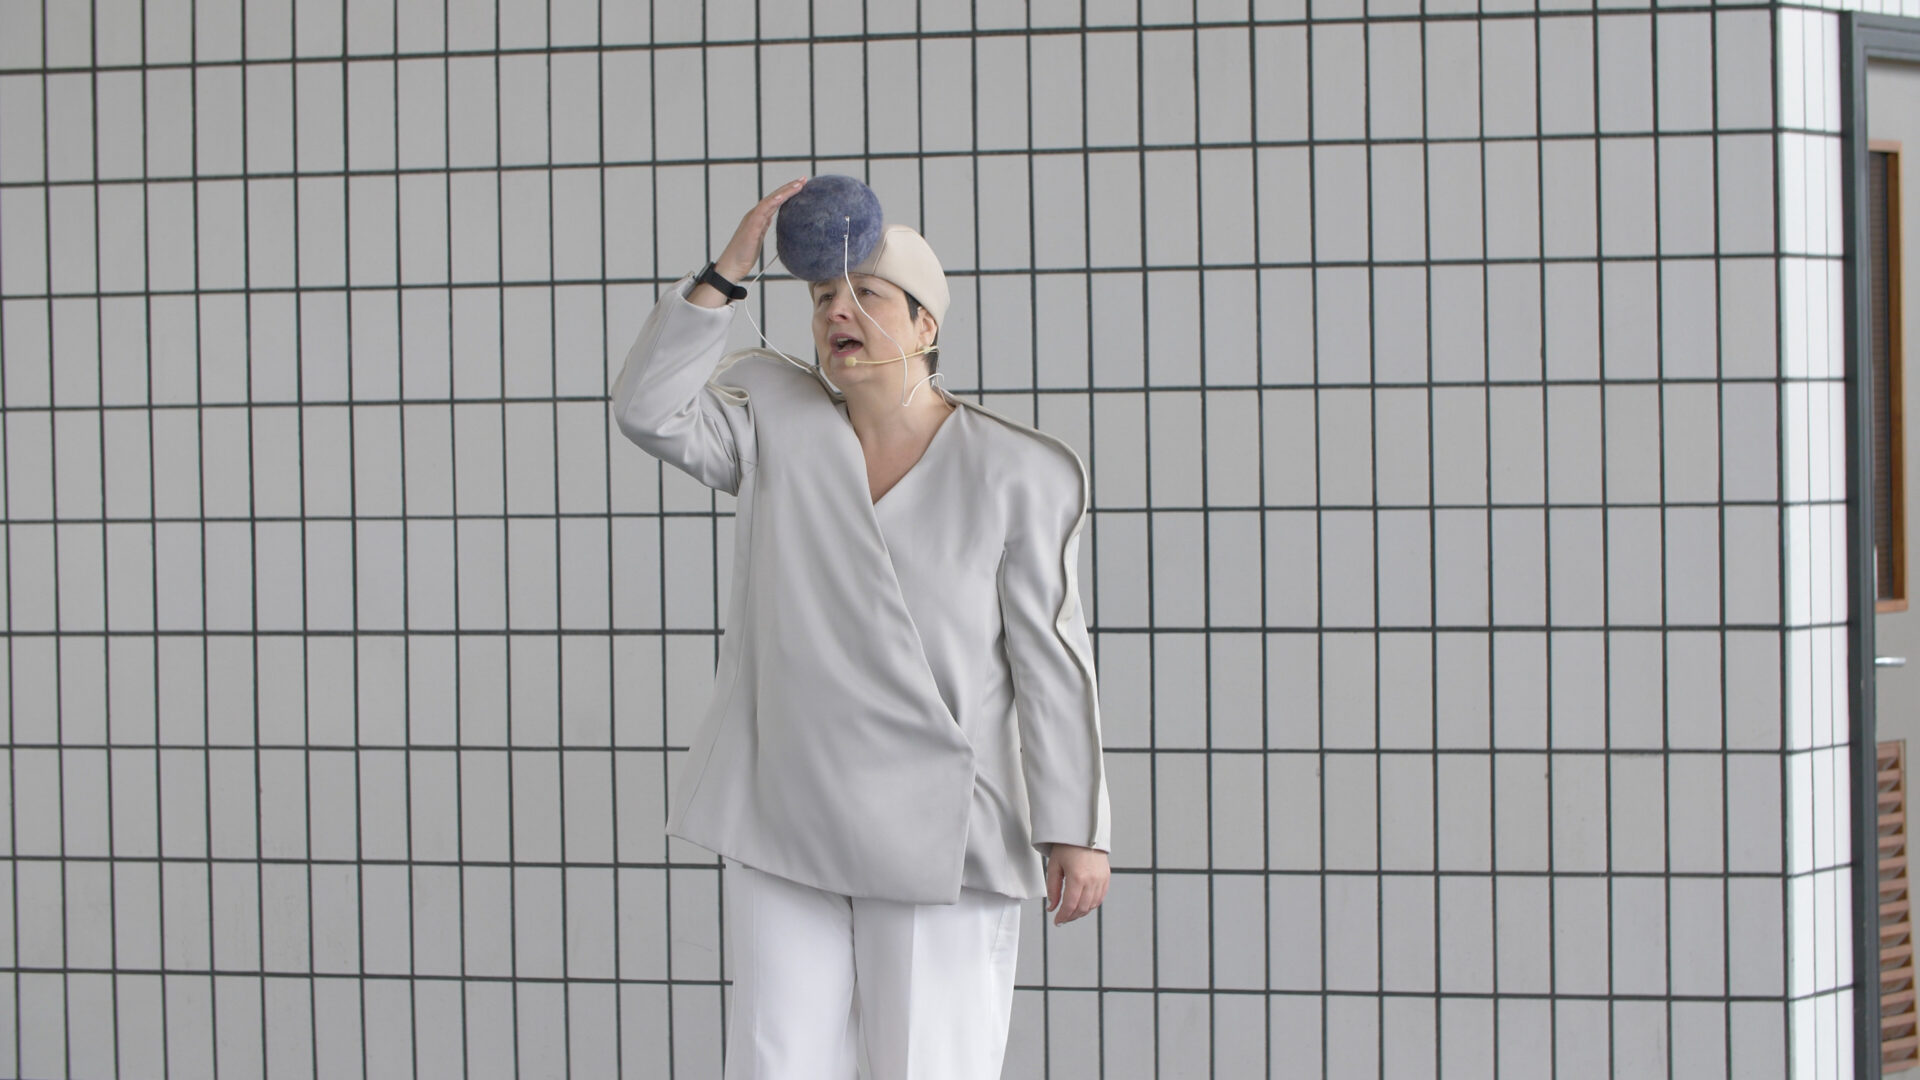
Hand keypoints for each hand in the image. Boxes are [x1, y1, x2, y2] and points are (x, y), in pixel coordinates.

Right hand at [689, 177, 808, 307]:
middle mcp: (755, 215)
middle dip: (789, 187)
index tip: (801, 185)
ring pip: (770, 200)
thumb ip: (763, 229)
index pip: (775, 201)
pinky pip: (762, 211)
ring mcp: (752, 219)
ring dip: (785, 191)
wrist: (731, 266)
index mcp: (758, 218)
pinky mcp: (751, 227)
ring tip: (798, 184)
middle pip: (774, 197)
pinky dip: (772, 202)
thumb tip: (772, 225)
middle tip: (804, 179)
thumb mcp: (757, 239)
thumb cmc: (743, 255)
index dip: (787, 192)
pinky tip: (782, 196)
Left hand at [1044, 843, 1109, 925]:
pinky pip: (1100, 897)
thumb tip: (1052, 907)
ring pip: (1092, 905)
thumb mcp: (1054, 866)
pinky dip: (1091, 905)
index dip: (1063, 916)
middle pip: (1082, 908)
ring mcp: (1101, 879)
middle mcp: (1092, 880)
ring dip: (1081, 912)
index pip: (1070, 905)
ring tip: (1071, 912)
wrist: (1084, 831)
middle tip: (1062, 918)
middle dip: (1071, 917)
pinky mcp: (1106, 877)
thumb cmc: (1067, 846)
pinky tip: (1083, 905)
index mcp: (1077, 877)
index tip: (1057, 921)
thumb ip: (1053, 889)